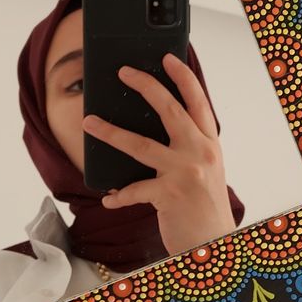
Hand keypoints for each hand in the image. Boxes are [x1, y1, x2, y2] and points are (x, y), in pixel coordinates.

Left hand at [82, 53, 235, 256]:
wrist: (213, 244)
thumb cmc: (204, 206)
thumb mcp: (204, 170)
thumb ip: (186, 148)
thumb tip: (148, 127)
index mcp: (209, 144)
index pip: (198, 101)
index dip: (182, 77)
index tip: (167, 58)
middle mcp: (200, 152)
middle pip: (169, 110)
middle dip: (146, 86)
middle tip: (123, 71)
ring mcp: (185, 172)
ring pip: (140, 144)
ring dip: (110, 132)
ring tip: (89, 122)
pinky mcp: (169, 194)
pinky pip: (134, 189)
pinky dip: (118, 194)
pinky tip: (108, 198)